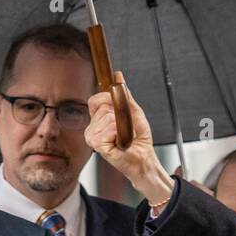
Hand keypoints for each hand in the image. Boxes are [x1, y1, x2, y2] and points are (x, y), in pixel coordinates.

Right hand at [85, 71, 174, 206]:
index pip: (96, 99)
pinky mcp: (96, 144)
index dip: (109, 100)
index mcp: (97, 120)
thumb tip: (118, 76)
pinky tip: (120, 142)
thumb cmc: (138, 140)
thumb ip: (124, 95)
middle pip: (103, 106)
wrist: (144, 158)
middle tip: (125, 128)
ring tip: (123, 136)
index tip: (120, 110)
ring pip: (107, 116)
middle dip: (120, 114)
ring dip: (122, 125)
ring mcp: (91, 136)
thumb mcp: (134, 112)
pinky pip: (109, 127)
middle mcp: (91, 128)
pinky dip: (120, 132)